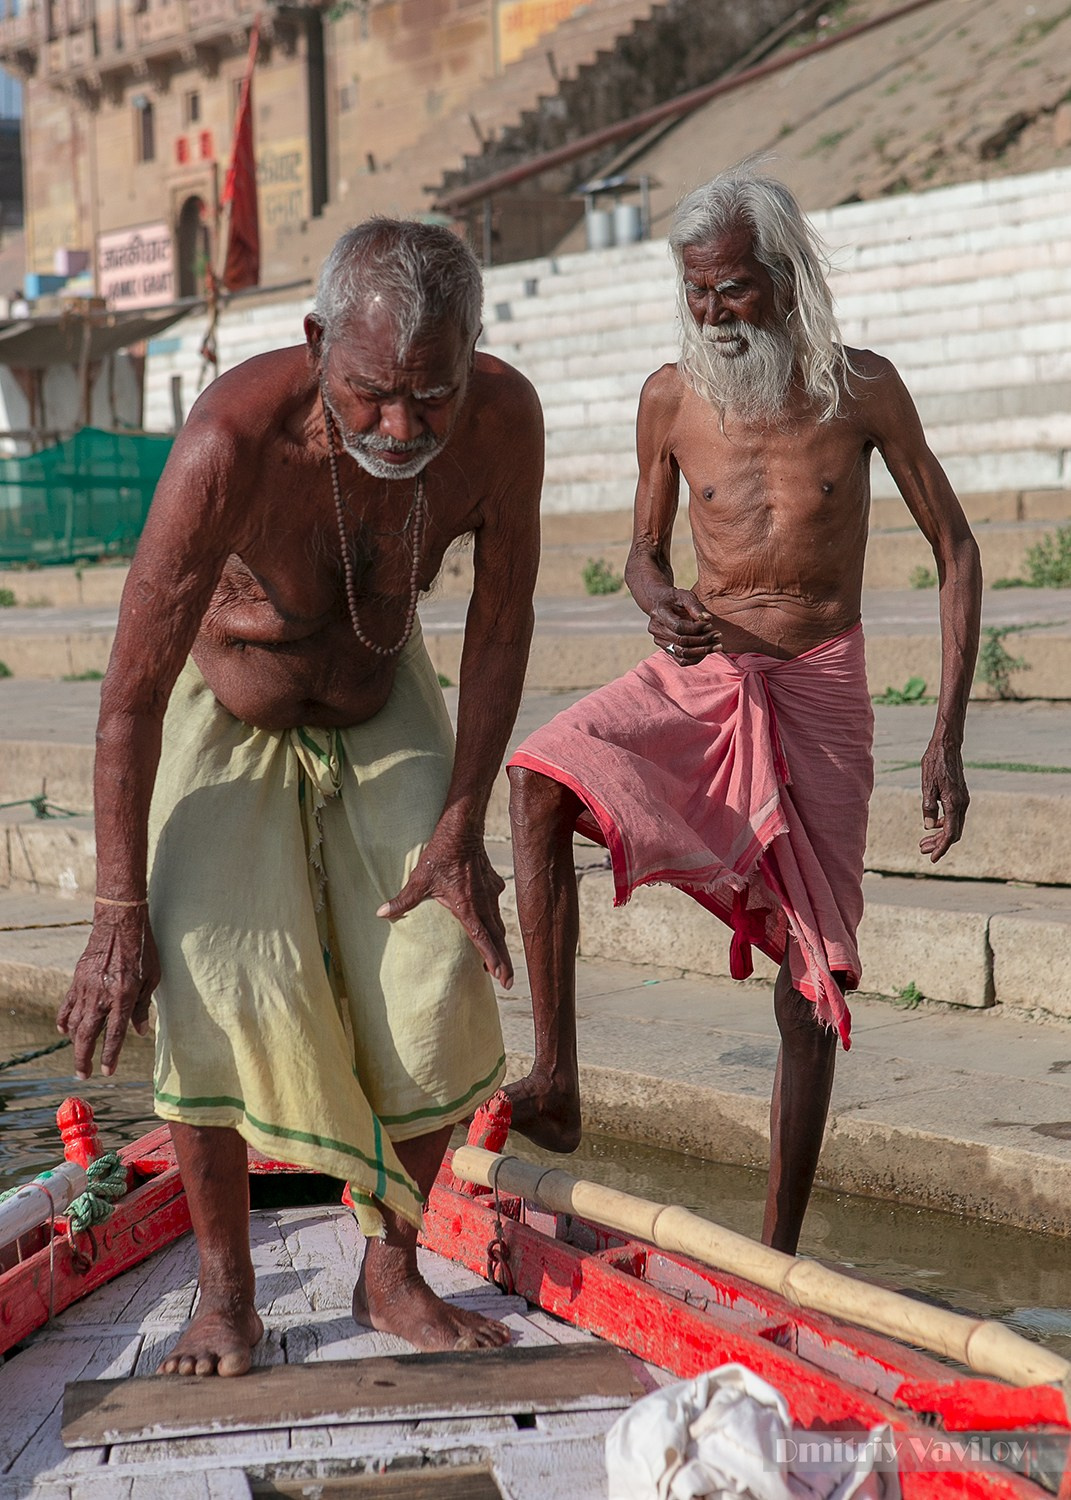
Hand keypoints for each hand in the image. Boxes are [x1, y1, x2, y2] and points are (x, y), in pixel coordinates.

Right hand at [57, 906, 159, 1077]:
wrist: (119, 923)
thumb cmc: (142, 950)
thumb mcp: (152, 978)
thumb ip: (143, 1007)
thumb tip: (140, 1032)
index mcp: (124, 996)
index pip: (114, 1034)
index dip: (110, 1055)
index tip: (107, 1071)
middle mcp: (102, 996)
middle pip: (88, 1035)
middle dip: (84, 1058)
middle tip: (83, 1075)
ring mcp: (86, 988)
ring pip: (74, 1023)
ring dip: (75, 1042)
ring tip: (80, 1054)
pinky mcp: (77, 980)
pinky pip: (67, 1006)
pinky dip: (64, 1021)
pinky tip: (65, 1031)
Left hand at [377, 829, 512, 989]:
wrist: (462, 829)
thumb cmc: (441, 854)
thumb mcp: (420, 878)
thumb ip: (403, 900)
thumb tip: (381, 913)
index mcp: (467, 906)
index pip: (482, 938)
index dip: (492, 958)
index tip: (500, 976)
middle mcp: (483, 903)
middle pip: (496, 938)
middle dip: (503, 961)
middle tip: (507, 981)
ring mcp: (491, 893)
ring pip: (498, 924)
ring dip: (499, 943)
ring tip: (499, 961)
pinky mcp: (494, 884)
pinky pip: (496, 906)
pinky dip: (495, 919)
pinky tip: (491, 921)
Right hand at [647, 587, 721, 666]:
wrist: (658, 603)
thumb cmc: (674, 598)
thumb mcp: (685, 596)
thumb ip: (696, 606)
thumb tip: (708, 619)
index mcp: (660, 615)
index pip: (679, 627)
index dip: (696, 628)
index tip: (710, 625)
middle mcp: (657, 630)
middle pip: (681, 642)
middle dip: (703, 641)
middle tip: (718, 635)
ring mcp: (660, 641)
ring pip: (681, 654)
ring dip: (701, 651)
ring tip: (717, 645)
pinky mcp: (665, 648)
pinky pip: (680, 659)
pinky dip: (695, 658)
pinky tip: (707, 651)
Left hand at [919, 738, 969, 861]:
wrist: (947, 746)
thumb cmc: (935, 763)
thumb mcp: (927, 786)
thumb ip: (928, 807)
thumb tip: (928, 827)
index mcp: (954, 804)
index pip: (950, 834)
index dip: (941, 848)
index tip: (932, 858)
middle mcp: (962, 804)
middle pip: (953, 833)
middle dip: (938, 844)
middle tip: (922, 849)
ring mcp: (963, 800)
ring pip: (954, 825)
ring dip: (940, 835)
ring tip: (924, 841)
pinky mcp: (960, 796)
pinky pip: (954, 816)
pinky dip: (944, 824)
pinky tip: (932, 825)